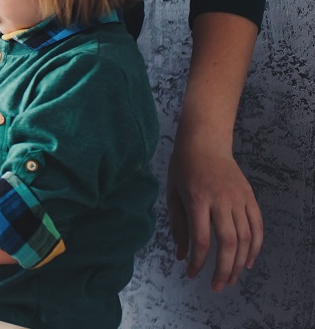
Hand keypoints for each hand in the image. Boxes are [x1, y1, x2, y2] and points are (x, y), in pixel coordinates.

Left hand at [167, 145, 262, 290]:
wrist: (205, 142)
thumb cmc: (183, 169)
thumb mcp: (172, 194)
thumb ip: (178, 226)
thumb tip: (181, 256)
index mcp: (197, 199)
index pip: (201, 239)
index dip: (197, 261)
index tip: (191, 274)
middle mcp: (221, 200)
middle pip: (228, 242)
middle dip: (224, 269)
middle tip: (218, 287)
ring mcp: (238, 198)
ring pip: (246, 238)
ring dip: (240, 262)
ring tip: (232, 279)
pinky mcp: (249, 197)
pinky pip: (258, 226)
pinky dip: (256, 247)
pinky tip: (248, 261)